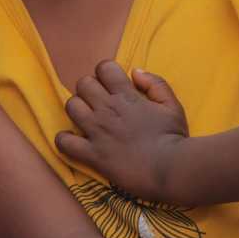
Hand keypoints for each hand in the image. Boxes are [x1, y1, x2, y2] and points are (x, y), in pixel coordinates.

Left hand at [55, 61, 190, 203]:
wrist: (170, 169)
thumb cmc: (174, 137)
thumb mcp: (172, 105)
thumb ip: (155, 83)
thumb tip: (135, 72)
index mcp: (126, 95)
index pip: (103, 68)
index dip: (106, 73)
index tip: (111, 84)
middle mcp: (107, 109)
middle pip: (83, 84)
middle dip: (90, 89)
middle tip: (99, 101)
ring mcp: (97, 131)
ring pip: (71, 106)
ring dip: (77, 109)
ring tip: (86, 118)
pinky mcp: (92, 154)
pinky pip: (64, 142)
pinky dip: (65, 140)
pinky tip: (74, 141)